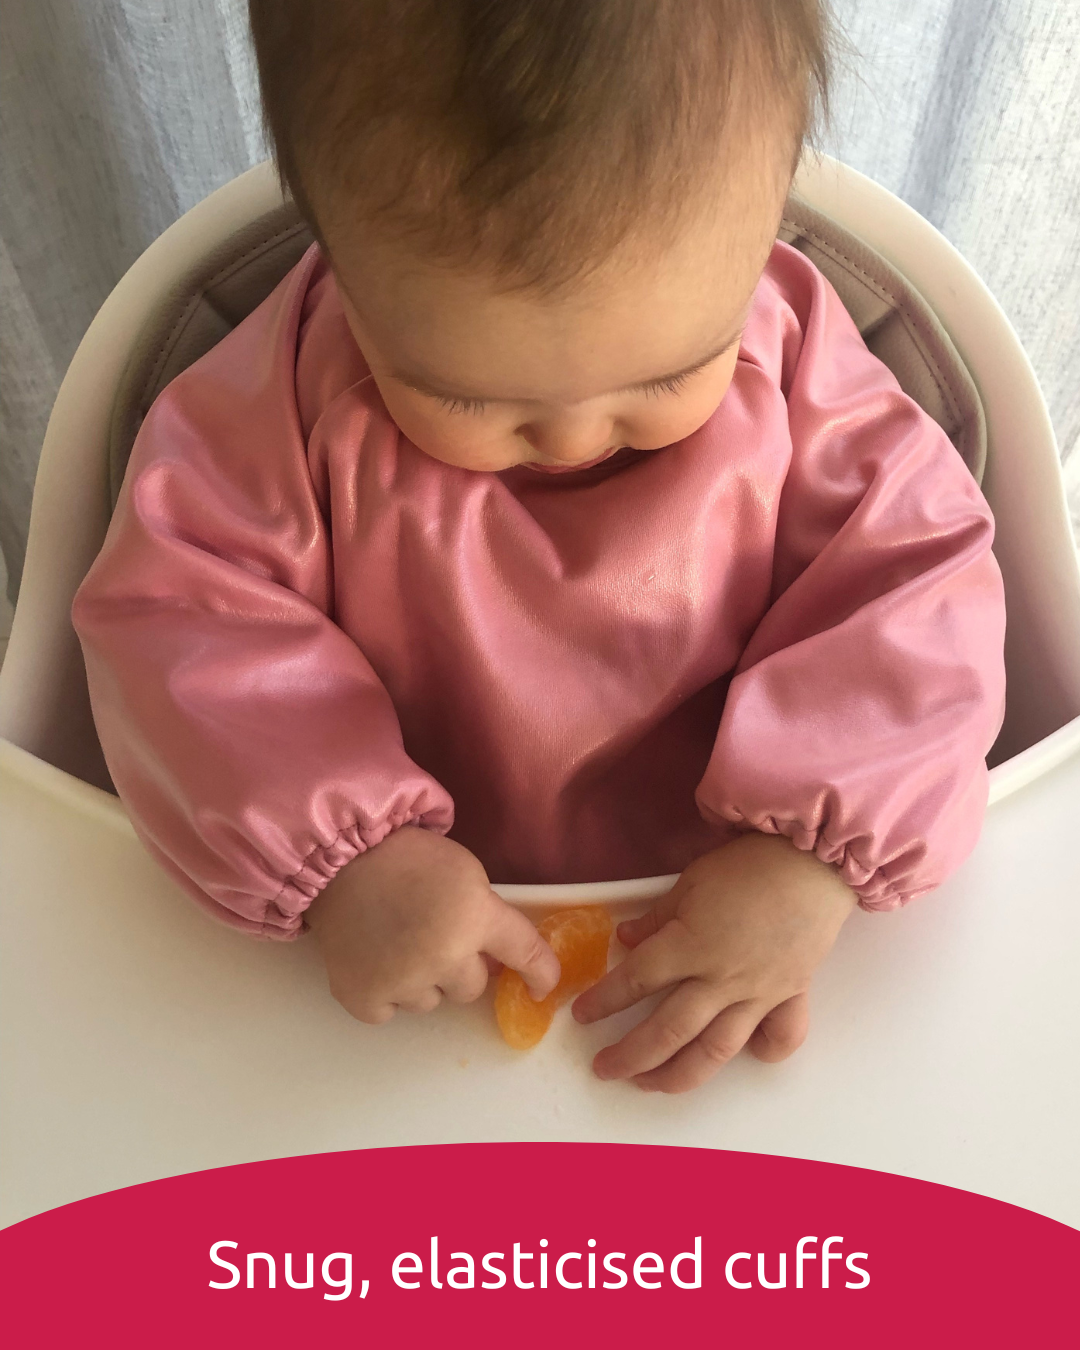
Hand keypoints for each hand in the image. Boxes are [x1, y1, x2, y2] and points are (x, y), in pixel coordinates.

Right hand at [307, 825, 559, 1022]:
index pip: (524, 953)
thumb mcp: (464, 870)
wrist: (338, 857)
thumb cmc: (405, 856)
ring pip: (429, 1002)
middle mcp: (443, 956)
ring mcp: (401, 981)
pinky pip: (389, 1013)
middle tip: (433, 936)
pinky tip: (375, 960)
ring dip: (421, 981)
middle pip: (471, 988)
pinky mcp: (362, 996)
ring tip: (397, 942)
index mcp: (474, 916)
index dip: (540, 973)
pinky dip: (384, 993)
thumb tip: (495, 958)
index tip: (543, 988)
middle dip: (459, 967)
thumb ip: (485, 914)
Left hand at [572, 832, 857, 1092]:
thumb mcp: (690, 882)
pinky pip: (780, 1036)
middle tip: (605, 1068)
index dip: (604, 1001)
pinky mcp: (791, 995)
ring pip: (715, 1050)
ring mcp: (758, 994)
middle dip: (631, 1056)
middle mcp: (720, 980)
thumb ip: (657, 918)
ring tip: (653, 1085)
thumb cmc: (748, 864)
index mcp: (689, 947)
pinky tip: (750, 1057)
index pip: (635, 982)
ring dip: (680, 1074)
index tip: (583, 1016)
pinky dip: (765, 1052)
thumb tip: (626, 939)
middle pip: (668, 1031)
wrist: (812, 863)